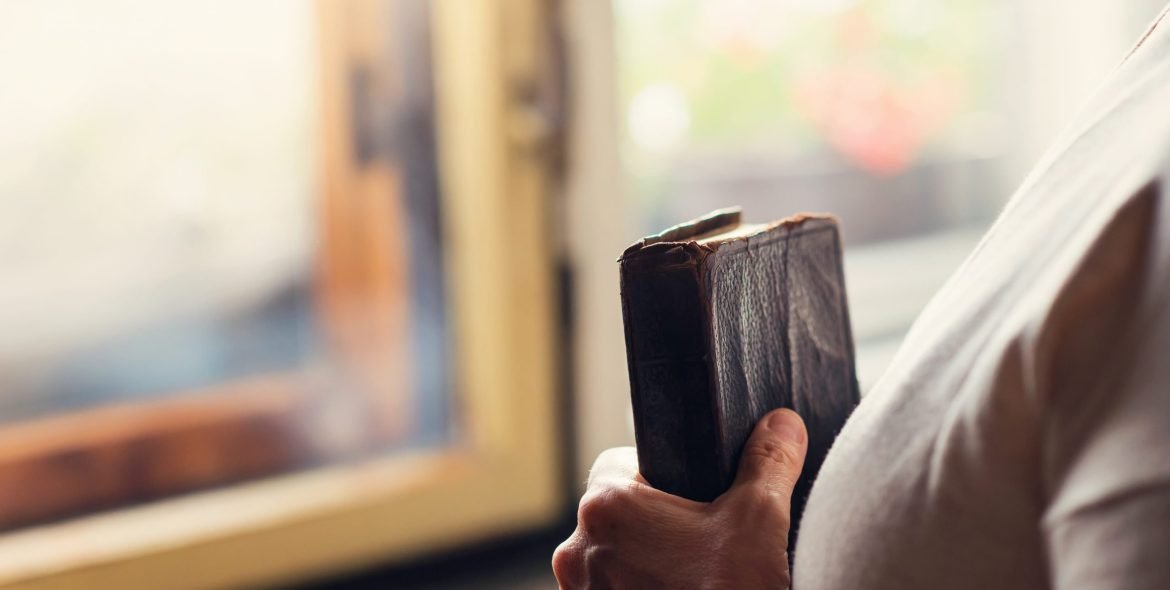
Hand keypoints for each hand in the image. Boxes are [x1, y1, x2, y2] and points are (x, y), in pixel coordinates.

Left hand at [552, 409, 807, 589]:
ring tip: (692, 574)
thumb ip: (768, 462)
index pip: (617, 463)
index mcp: (607, 508)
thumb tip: (781, 424)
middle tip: (700, 539)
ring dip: (641, 562)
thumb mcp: (761, 521)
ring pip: (609, 558)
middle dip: (652, 521)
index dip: (657, 472)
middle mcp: (579, 551)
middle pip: (613, 513)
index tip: (689, 494)